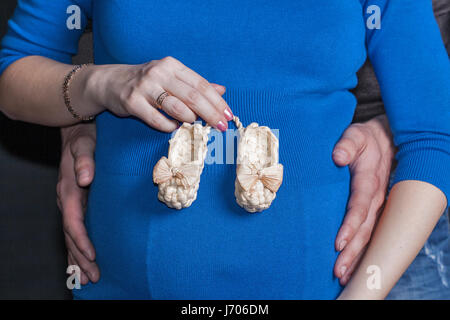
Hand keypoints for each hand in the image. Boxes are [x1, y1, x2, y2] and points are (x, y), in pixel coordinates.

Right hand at [57, 122, 97, 284]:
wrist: (77, 131)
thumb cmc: (84, 137)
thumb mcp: (84, 144)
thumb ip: (85, 161)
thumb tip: (85, 179)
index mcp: (68, 189)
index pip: (73, 221)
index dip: (81, 240)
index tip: (92, 256)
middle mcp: (66, 199)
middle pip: (71, 235)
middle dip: (80, 257)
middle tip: (92, 278)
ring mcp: (70, 202)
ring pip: (71, 236)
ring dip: (78, 257)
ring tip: (87, 278)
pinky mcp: (77, 202)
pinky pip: (76, 229)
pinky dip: (79, 246)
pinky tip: (84, 259)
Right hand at [84, 56, 230, 131]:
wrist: (109, 82)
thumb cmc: (147, 82)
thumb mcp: (171, 77)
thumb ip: (195, 84)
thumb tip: (221, 90)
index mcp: (172, 66)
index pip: (200, 84)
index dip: (217, 101)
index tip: (228, 115)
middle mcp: (159, 73)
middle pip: (192, 96)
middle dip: (210, 113)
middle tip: (221, 126)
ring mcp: (144, 87)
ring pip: (175, 107)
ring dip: (190, 119)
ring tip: (197, 125)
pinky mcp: (132, 102)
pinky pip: (156, 119)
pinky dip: (169, 126)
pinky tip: (175, 128)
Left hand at [332, 114, 394, 284]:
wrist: (384, 139)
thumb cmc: (364, 139)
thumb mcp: (355, 135)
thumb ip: (347, 144)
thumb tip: (338, 157)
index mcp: (369, 181)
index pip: (359, 207)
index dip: (350, 225)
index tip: (338, 243)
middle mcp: (376, 198)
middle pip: (365, 229)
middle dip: (352, 252)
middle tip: (338, 271)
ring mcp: (377, 206)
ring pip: (368, 235)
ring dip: (357, 256)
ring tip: (343, 276)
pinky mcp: (374, 209)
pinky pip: (369, 233)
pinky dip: (361, 250)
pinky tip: (351, 265)